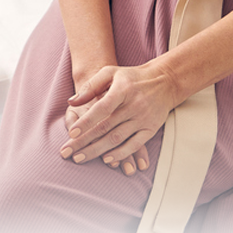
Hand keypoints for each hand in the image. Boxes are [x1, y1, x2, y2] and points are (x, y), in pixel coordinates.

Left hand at [60, 63, 174, 169]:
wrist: (164, 82)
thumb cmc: (131, 77)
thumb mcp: (110, 73)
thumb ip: (90, 86)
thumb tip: (71, 101)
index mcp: (123, 89)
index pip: (102, 108)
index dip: (86, 121)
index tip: (71, 133)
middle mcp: (134, 105)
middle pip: (106, 127)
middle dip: (84, 141)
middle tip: (67, 152)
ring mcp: (143, 118)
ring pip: (117, 138)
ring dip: (97, 150)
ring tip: (80, 157)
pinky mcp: (151, 129)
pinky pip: (135, 145)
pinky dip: (120, 154)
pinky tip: (106, 159)